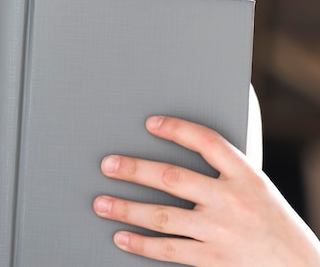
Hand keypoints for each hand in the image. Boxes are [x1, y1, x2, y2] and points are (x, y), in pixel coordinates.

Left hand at [92, 116, 319, 265]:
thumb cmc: (277, 229)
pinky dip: (142, 244)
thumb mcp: (260, 192)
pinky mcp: (214, 261)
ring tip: (100, 204)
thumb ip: (226, 176)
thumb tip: (179, 161)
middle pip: (172, 178)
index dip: (177, 129)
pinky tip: (122, 237)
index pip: (207, 142)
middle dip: (135, 170)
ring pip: (163, 217)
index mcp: (248, 176)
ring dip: (126, 209)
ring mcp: (222, 232)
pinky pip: (170, 250)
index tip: (150, 123)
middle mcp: (232, 201)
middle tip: (107, 165)